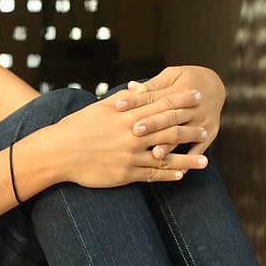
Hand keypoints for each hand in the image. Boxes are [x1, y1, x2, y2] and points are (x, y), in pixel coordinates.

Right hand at [53, 89, 208, 187]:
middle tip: (206, 128)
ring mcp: (130, 156)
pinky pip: (152, 175)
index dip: (181, 101)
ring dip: (187, 159)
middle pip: (168, 131)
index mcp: (127, 116)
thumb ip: (123, 101)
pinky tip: (181, 175)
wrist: (59, 152)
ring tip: (204, 161)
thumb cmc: (77, 126)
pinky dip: (168, 175)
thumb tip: (139, 90)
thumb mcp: (100, 108)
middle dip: (189, 129)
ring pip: (165, 157)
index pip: (160, 105)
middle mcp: (132, 136)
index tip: (196, 97)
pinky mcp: (125, 174)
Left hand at [115, 66, 225, 159]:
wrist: (217, 86)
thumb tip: (131, 87)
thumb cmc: (187, 79)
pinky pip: (199, 148)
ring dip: (169, 144)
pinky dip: (190, 159)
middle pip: (169, 116)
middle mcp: (192, 106)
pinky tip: (178, 170)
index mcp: (180, 89)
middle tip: (135, 130)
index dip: (137, 101)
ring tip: (155, 153)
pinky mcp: (210, 133)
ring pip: (183, 133)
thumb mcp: (172, 75)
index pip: (155, 96)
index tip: (119, 106)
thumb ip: (152, 85)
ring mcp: (202, 121)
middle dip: (153, 124)